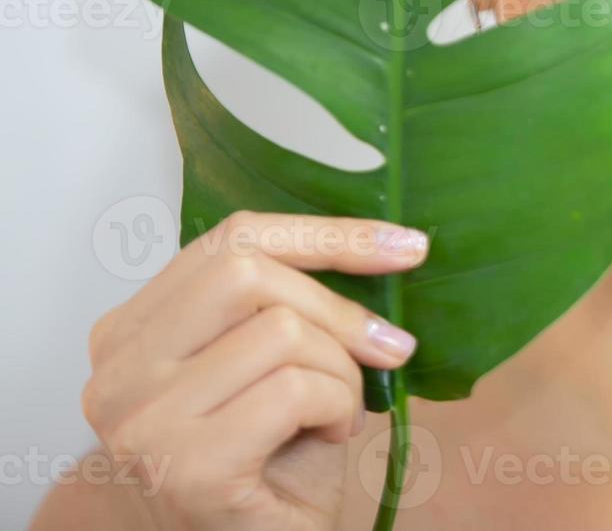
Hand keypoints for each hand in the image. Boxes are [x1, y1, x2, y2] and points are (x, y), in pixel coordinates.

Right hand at [80, 210, 427, 530]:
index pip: (232, 239)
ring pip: (279, 331)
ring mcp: (141, 420)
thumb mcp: (277, 360)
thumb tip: (388, 243)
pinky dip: (337, 406)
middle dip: (336, 308)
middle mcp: (118, 370)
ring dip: (341, 370)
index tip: (406, 244)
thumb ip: (290, 299)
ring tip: (339, 409)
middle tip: (383, 350)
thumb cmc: (273, 459)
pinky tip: (330, 434)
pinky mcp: (183, 465)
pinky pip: (292, 390)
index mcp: (133, 329)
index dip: (327, 234)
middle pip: (246, 272)